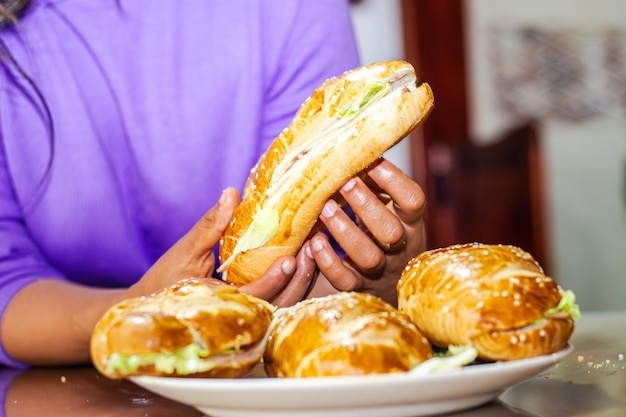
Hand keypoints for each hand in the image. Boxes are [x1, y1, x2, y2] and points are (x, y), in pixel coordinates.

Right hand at [127, 187, 316, 306]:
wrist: (153, 307)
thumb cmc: (163, 282)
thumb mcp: (185, 251)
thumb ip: (210, 226)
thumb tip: (231, 193)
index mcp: (221, 305)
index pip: (254, 298)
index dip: (273, 280)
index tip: (289, 260)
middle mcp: (240, 314)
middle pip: (279, 304)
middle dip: (299, 279)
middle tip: (313, 247)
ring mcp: (249, 314)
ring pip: (285, 304)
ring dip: (302, 279)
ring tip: (314, 247)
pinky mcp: (254, 308)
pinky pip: (281, 298)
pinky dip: (295, 280)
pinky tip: (306, 256)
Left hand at [307, 158, 426, 304]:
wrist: (387, 285)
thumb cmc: (380, 234)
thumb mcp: (388, 209)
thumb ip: (374, 185)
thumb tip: (345, 147)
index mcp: (410, 223)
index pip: (413, 201)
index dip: (394, 180)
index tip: (370, 161)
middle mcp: (400, 248)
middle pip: (390, 231)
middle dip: (366, 205)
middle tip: (343, 182)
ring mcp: (380, 271)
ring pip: (367, 256)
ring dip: (344, 231)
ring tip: (325, 208)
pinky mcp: (359, 289)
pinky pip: (345, 280)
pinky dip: (328, 261)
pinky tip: (314, 242)